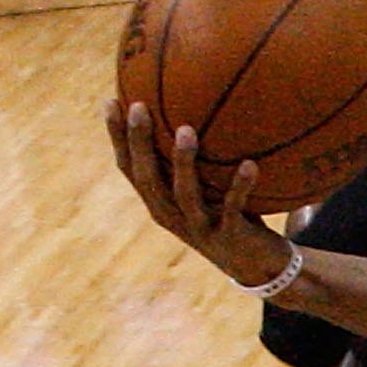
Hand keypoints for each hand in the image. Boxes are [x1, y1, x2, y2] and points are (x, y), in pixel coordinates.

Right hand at [106, 98, 280, 283]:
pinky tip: (249, 164)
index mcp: (159, 202)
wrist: (256, 265)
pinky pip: (233, 208)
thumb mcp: (207, 186)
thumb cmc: (228, 214)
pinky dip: (240, 186)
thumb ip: (195, 158)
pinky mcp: (229, 236)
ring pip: (184, 194)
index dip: (117, 138)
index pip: (129, 168)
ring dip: (184, 162)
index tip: (110, 102)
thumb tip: (196, 106)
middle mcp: (172, 216)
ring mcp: (199, 227)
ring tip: (187, 130)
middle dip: (140, 142)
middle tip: (140, 106)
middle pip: (148, 178)